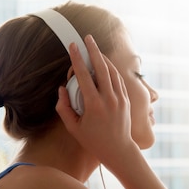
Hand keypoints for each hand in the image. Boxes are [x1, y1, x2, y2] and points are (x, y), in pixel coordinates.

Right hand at [56, 35, 137, 167]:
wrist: (119, 150)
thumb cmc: (93, 141)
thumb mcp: (73, 128)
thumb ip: (63, 108)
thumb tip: (62, 88)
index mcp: (94, 105)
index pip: (83, 76)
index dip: (77, 59)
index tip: (72, 46)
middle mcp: (109, 99)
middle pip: (101, 67)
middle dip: (94, 50)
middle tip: (87, 38)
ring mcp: (120, 98)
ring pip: (112, 71)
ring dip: (103, 58)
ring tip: (94, 48)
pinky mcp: (126, 100)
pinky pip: (118, 79)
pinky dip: (111, 69)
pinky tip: (105, 63)